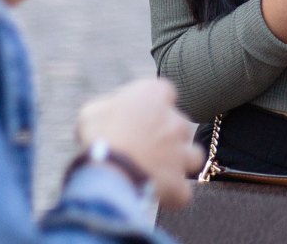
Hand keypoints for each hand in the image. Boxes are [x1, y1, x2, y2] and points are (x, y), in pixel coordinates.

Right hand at [75, 78, 203, 209]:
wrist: (109, 170)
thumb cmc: (98, 134)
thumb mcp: (92, 111)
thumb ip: (110, 108)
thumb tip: (113, 115)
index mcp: (154, 95)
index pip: (164, 92)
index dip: (153, 104)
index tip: (138, 115)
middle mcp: (175, 121)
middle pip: (179, 124)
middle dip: (166, 135)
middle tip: (144, 146)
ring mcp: (181, 153)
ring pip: (193, 155)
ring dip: (180, 162)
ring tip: (159, 170)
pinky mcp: (179, 183)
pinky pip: (182, 191)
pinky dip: (172, 194)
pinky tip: (158, 194)